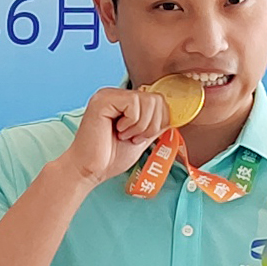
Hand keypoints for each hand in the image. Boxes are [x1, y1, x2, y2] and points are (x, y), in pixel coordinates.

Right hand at [52, 85, 170, 188]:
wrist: (91, 170)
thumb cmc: (111, 158)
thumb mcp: (142, 138)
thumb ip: (156, 124)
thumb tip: (175, 116)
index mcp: (125, 102)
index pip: (158, 100)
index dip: (159, 122)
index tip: (141, 138)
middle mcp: (116, 94)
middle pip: (157, 99)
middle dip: (151, 125)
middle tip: (133, 138)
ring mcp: (108, 95)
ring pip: (148, 101)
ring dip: (141, 126)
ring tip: (125, 136)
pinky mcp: (103, 100)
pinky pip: (134, 104)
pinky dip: (131, 123)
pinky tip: (117, 131)